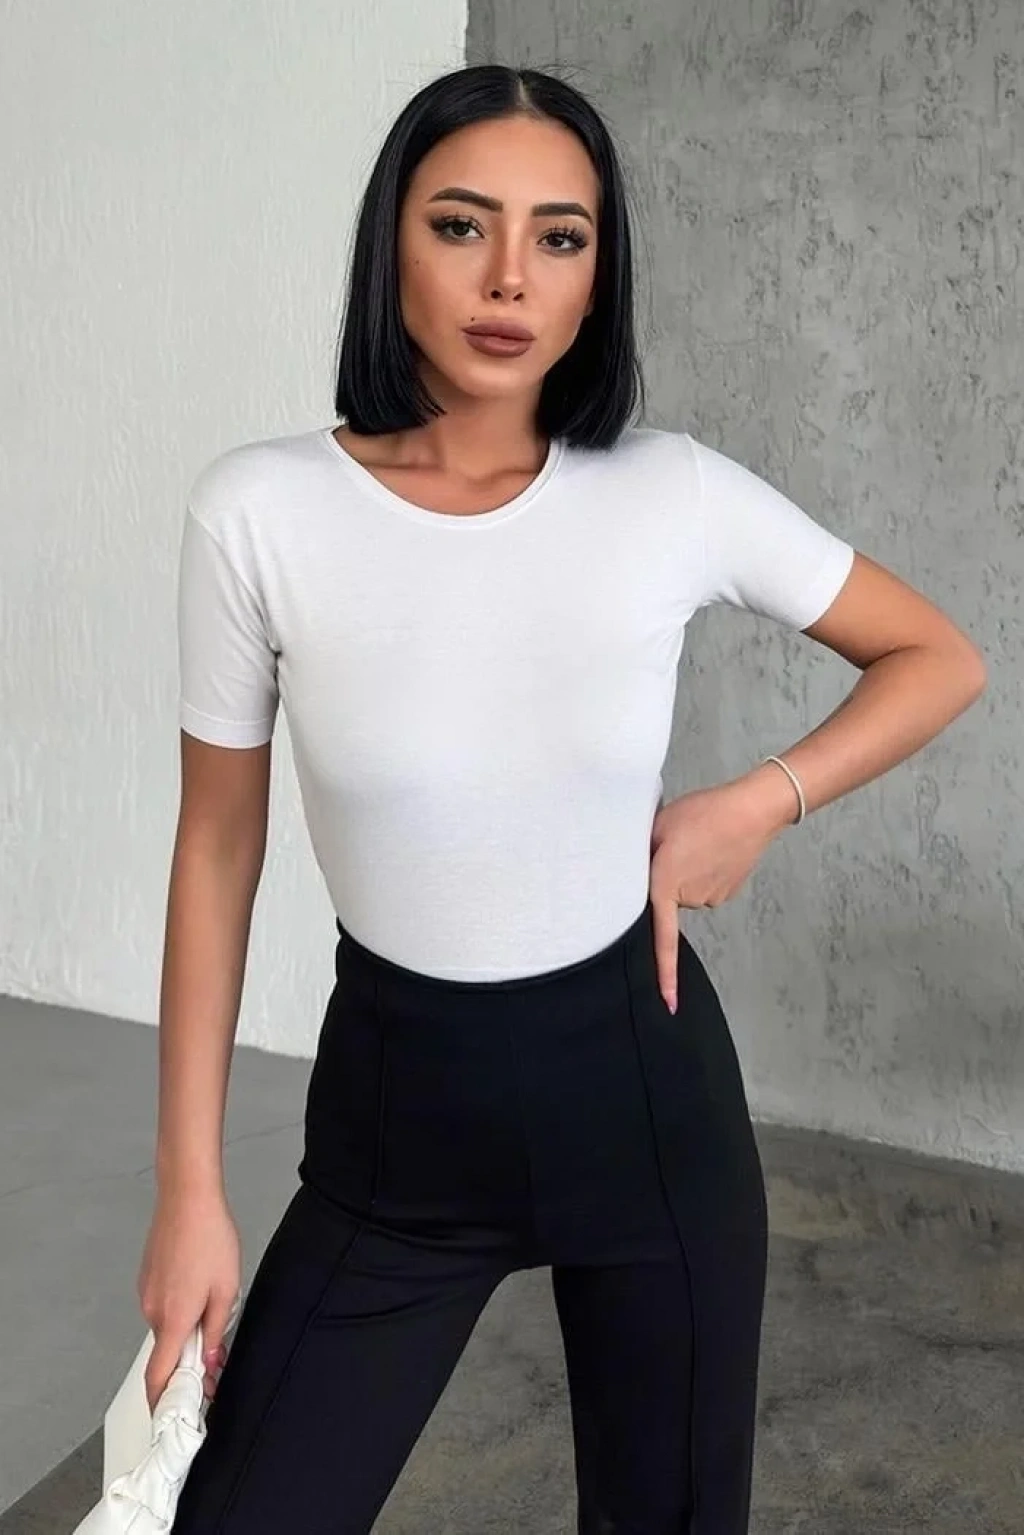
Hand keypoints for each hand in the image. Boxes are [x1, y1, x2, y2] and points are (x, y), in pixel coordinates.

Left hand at [648, 779, 785, 1013]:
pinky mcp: (727, 892)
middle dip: (667, 877)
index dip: (664, 973)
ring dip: (687, 871)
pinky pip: (705, 887)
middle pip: (667, 898)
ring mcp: (711, 898)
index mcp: (665, 884)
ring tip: (697, 841)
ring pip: (687, 891)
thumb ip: (642, 852)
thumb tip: (635, 872)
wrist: (752, 811)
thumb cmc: (703, 813)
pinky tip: (713, 848)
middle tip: (677, 843)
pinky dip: (705, 871)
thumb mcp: (660, 825)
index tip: (669, 1004)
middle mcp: (689, 898)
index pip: (662, 937)